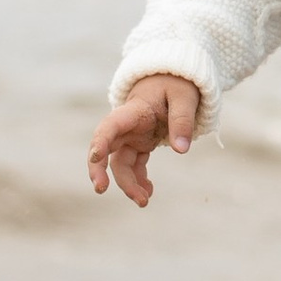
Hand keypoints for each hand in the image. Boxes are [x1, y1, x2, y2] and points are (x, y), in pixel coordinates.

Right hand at [88, 73, 202, 208]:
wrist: (173, 78)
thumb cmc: (177, 83)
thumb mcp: (184, 97)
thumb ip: (182, 121)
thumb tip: (181, 150)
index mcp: (133, 110)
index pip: (110, 125)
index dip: (100, 141)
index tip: (96, 157)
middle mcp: (126, 126)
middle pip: (105, 149)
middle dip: (99, 170)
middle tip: (101, 189)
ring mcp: (132, 136)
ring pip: (120, 164)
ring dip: (127, 183)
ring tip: (144, 202)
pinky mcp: (140, 144)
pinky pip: (134, 166)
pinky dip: (140, 180)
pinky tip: (149, 192)